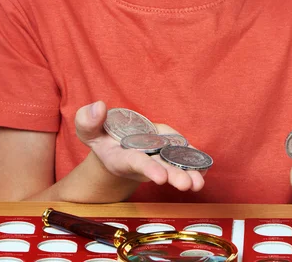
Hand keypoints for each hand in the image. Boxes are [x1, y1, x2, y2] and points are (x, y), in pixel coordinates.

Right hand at [75, 101, 205, 191]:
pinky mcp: (166, 151)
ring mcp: (156, 157)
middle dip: (174, 176)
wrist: (114, 147)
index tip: (161, 178)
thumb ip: (87, 120)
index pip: (136, 163)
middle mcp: (142, 161)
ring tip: (199, 182)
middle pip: (160, 169)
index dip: (148, 169)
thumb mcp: (88, 130)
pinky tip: (203, 167)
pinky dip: (193, 162)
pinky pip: (181, 157)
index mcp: (122, 158)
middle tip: (188, 184)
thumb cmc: (101, 137)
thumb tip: (99, 107)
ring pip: (173, 166)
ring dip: (187, 174)